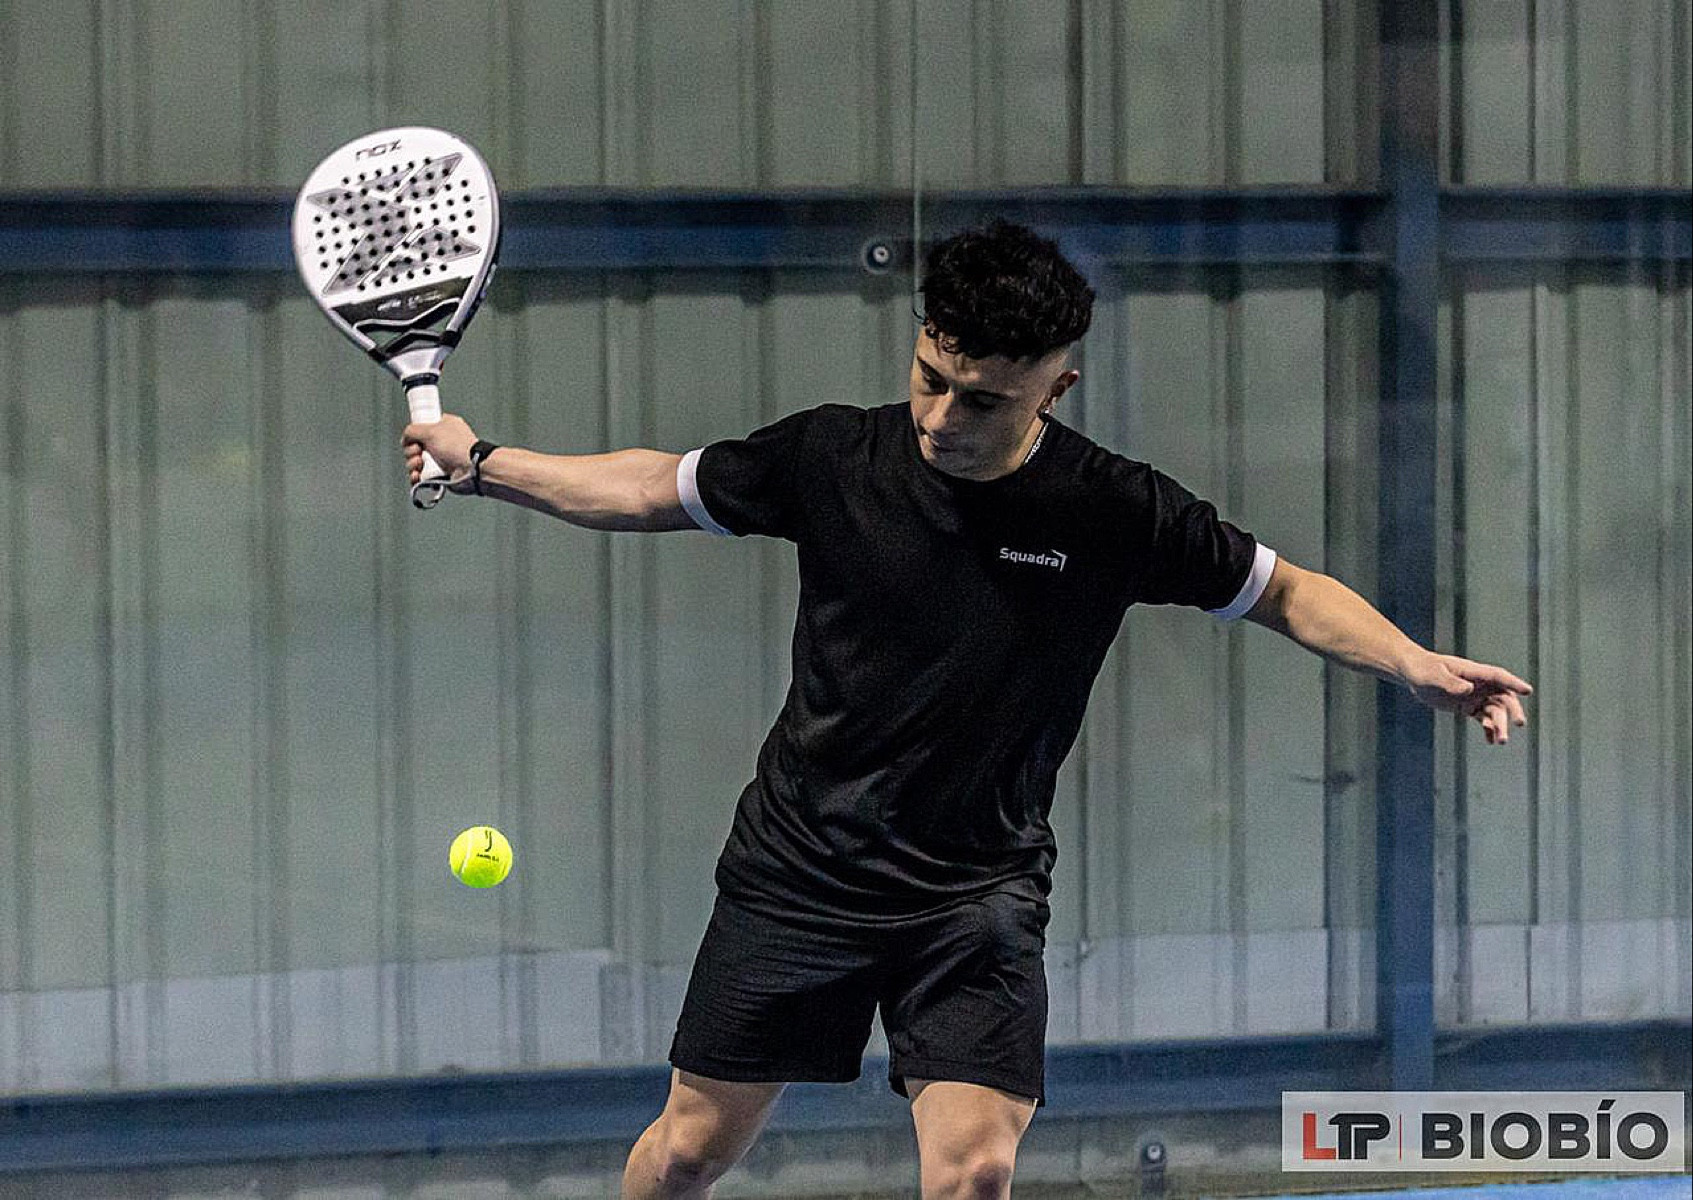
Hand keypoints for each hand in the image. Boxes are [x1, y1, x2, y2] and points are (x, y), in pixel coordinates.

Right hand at [402, 412, 478, 490]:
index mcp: (443, 426)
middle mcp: (441, 442)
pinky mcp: (439, 474)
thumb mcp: (430, 430)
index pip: (421, 428)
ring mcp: (440, 459)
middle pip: (414, 446)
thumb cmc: (457, 446)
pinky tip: (417, 476)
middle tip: (418, 452)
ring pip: (415, 462)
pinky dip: (416, 478)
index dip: (413, 434)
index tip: (412, 438)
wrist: (472, 468)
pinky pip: (421, 477)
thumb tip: (405, 438)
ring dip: (412, 464)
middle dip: (411, 451)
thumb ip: (412, 430)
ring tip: (420, 465)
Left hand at [1403, 652, 1532, 744]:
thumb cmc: (1423, 669)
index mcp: (1473, 671)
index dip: (1513, 683)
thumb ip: (1451, 683)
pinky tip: (1491, 741)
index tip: (1528, 691)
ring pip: (1494, 711)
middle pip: (1503, 696)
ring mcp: (1475, 695)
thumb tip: (1469, 689)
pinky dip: (1488, 729)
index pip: (1498, 676)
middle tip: (1519, 723)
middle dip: (1512, 710)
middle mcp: (1478, 684)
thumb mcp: (1434, 675)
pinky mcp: (1468, 706)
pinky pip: (1483, 719)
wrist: (1413, 674)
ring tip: (1501, 741)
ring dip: (1500, 725)